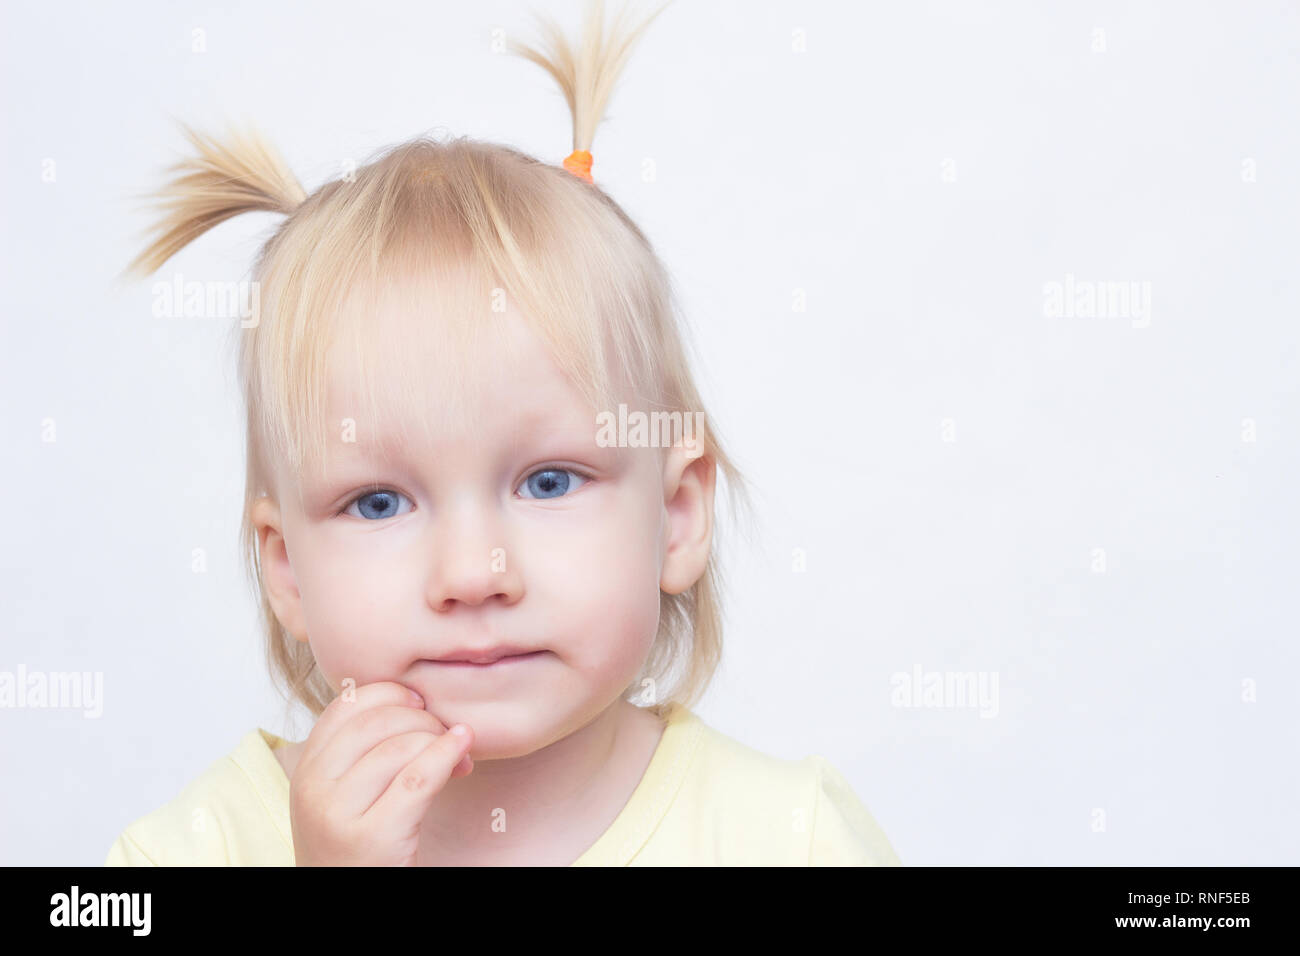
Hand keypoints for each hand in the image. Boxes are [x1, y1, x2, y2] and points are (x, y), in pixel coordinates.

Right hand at [288, 680, 473, 865]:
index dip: (391, 693)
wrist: (346, 902)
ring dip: (439, 741)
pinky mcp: (372, 838)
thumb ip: (365, 752)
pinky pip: (418, 778)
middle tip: (447, 732)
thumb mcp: (345, 795)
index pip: (346, 704)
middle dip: (422, 717)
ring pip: (399, 747)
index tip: (420, 703)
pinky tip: (462, 753)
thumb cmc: (357, 850)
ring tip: (459, 755)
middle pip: (376, 721)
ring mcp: (338, 814)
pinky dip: (447, 756)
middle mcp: (314, 788)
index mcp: (305, 770)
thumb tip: (420, 701)